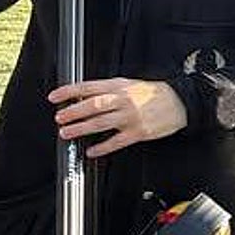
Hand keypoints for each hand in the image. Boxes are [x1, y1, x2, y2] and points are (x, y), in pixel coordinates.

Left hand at [49, 77, 186, 157]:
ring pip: (101, 123)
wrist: (180, 102)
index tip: (54, 97)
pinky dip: (103, 147)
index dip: (69, 92)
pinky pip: (117, 141)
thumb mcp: (128, 84)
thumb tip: (83, 96)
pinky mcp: (138, 132)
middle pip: (92, 105)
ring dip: (81, 129)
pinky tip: (91, 151)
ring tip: (67, 133)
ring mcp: (130, 117)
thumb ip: (108, 90)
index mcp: (118, 86)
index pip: (88, 87)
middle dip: (73, 112)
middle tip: (58, 118)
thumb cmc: (152, 93)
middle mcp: (122, 100)